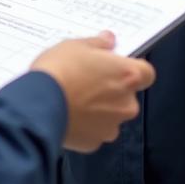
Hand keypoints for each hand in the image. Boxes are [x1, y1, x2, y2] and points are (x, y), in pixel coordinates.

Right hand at [30, 33, 155, 151]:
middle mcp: (125, 104)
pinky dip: (85, 124)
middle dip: (112, 89)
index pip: (147, 73)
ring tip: (74, 96)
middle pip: (127, 96)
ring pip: (111, 115)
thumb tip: (108, 41)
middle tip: (88, 79)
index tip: (117, 65)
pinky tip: (68, 112)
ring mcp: (111, 126)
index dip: (133, 69)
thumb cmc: (59, 71)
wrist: (38, 105)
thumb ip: (98, 44)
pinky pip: (94, 130)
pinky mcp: (94, 142)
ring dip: (99, 108)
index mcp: (127, 76)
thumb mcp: (76, 45)